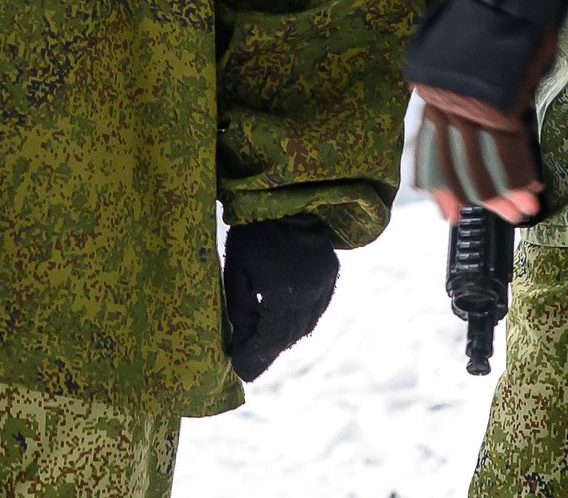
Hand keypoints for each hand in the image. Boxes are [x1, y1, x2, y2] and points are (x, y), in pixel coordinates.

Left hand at [221, 212, 339, 381]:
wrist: (289, 195)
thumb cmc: (253, 231)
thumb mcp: (237, 270)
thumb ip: (241, 310)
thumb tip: (239, 343)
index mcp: (285, 294)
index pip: (270, 341)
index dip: (254, 359)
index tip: (240, 373)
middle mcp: (311, 294)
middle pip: (288, 337)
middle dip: (266, 350)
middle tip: (246, 359)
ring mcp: (324, 285)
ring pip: (304, 325)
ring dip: (283, 337)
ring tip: (261, 341)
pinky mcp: (330, 275)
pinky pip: (315, 309)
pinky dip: (298, 320)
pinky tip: (282, 319)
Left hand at [403, 0, 567, 216]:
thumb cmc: (492, 7)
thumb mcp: (462, 50)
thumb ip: (462, 87)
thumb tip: (479, 122)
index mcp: (426, 80)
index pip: (428, 143)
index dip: (440, 181)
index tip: (450, 210)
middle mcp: (440, 93)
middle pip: (455, 158)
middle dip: (477, 194)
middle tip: (492, 218)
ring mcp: (469, 97)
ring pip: (482, 159)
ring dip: (503, 190)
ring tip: (521, 211)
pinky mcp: (500, 98)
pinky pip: (508, 146)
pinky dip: (520, 171)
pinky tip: (531, 187)